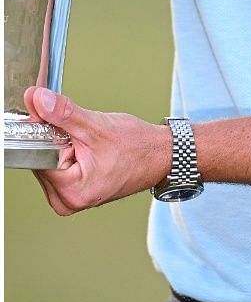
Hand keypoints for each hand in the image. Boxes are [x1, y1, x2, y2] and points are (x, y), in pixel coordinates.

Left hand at [23, 86, 170, 215]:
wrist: (163, 155)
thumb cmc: (139, 147)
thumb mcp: (98, 126)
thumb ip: (63, 113)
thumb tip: (37, 99)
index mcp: (72, 192)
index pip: (36, 157)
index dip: (47, 136)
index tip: (64, 128)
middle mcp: (69, 202)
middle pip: (40, 161)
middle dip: (55, 142)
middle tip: (82, 137)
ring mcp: (72, 199)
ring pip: (48, 163)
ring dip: (62, 147)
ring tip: (89, 144)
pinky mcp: (76, 193)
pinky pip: (58, 168)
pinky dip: (68, 154)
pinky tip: (87, 150)